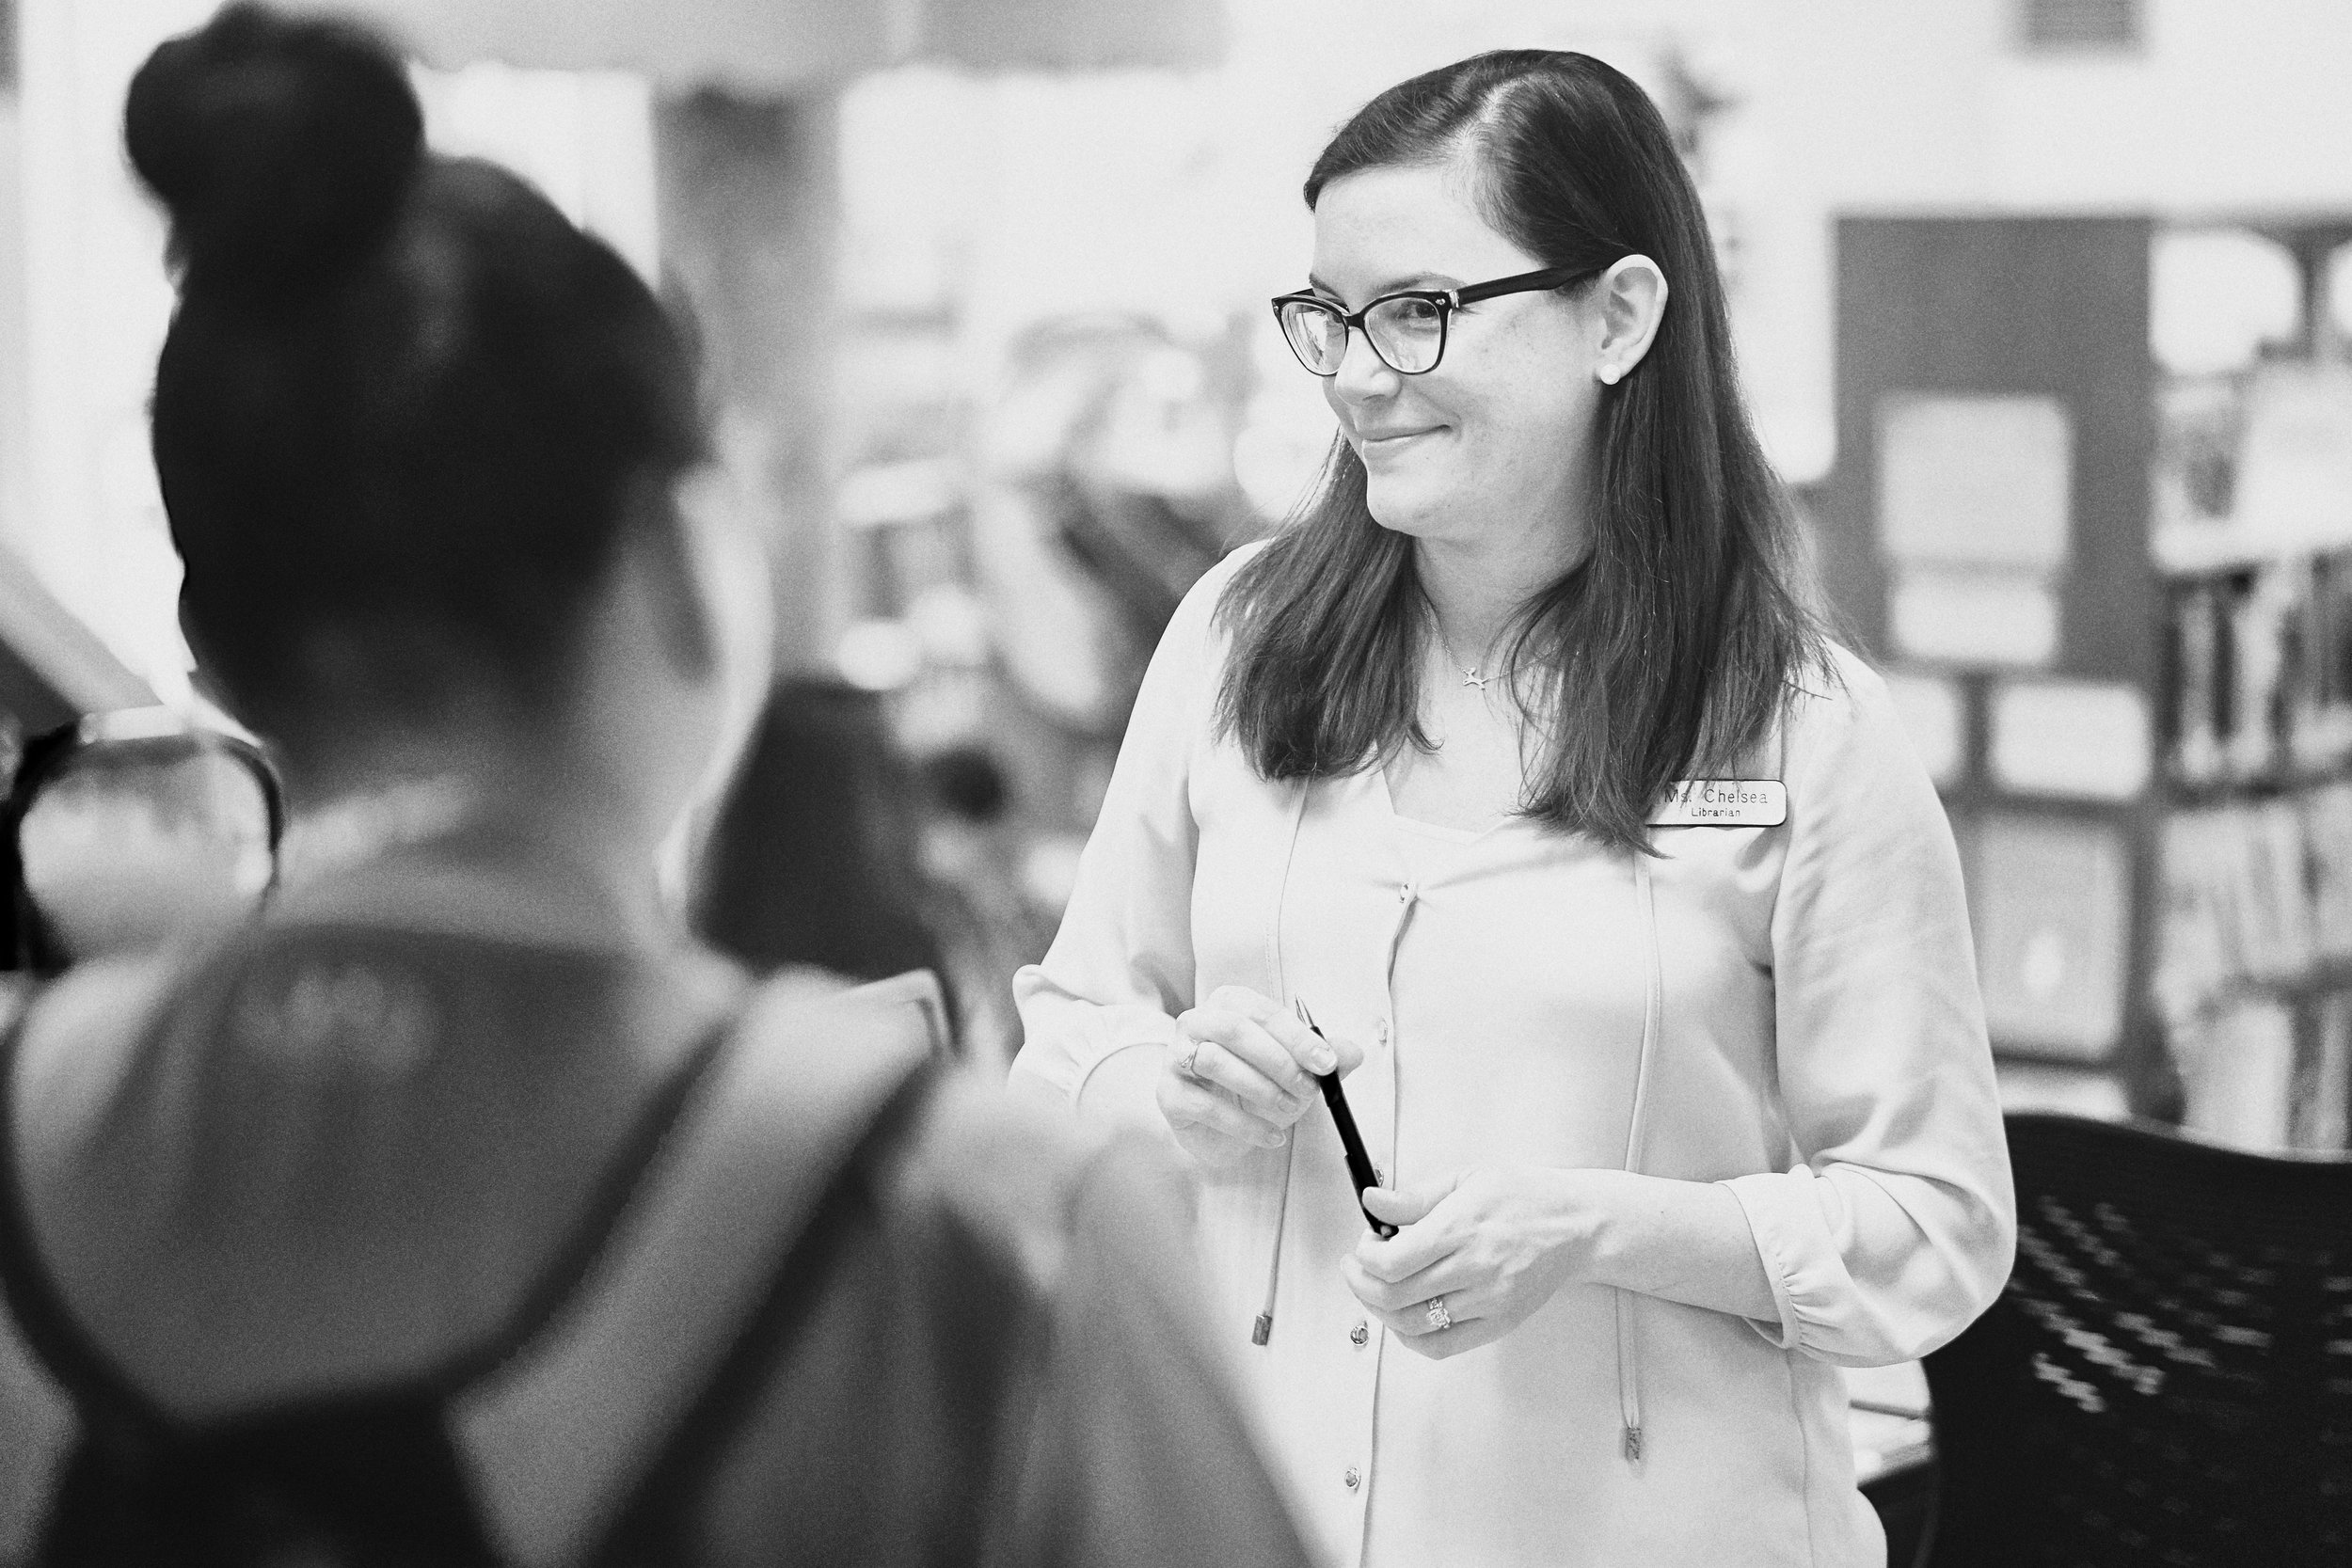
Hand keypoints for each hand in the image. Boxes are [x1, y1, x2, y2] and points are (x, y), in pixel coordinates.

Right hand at [1157, 985, 1362, 1167]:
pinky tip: (1271, 1136)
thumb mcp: (1295, 1069)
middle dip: (1278, 1060)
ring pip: (1215, 1061)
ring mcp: (1176, 1058)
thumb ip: (1324, 1058)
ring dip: (1261, 1089)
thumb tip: (1354, 1052)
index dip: (1297, 1036)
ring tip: (1290, 1111)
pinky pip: (1206, 1105)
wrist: (1219, 1130)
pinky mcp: (1169, 1095)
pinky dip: (1245, 1124)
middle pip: (1234, 1029)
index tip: (1327, 1062)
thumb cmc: (1254, 1087)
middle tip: (1309, 1089)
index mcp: (1228, 1003)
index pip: (1263, 1011)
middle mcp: (1195, 1022)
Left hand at [1342, 1168, 1598, 1359]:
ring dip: (1381, 1310)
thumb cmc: (1526, 1196)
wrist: (1578, 1225)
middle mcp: (1473, 1270)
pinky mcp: (1499, 1323)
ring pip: (1413, 1325)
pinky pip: (1442, 1345)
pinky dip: (1412, 1337)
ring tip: (1377, 1289)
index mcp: (1461, 1229)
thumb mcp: (1468, 1177)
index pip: (1391, 1262)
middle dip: (1361, 1284)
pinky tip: (1404, 1316)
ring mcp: (1488, 1302)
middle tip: (1356, 1268)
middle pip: (1394, 1297)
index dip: (1364, 1258)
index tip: (1364, 1244)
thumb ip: (1415, 1196)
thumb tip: (1372, 1202)